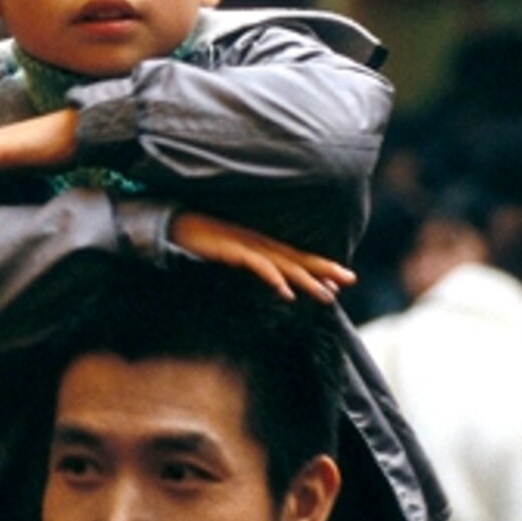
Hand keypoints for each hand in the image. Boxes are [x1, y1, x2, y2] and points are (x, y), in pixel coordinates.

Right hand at [169, 211, 352, 301]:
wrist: (170, 224)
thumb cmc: (197, 240)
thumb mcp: (228, 252)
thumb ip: (248, 263)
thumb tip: (271, 281)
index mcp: (259, 243)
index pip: (296, 256)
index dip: (320, 266)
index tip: (343, 280)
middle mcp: (258, 242)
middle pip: (297, 258)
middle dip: (325, 270)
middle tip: (351, 281)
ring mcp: (245, 246)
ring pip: (284, 264)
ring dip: (306, 280)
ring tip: (327, 296)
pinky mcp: (230, 250)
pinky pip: (256, 266)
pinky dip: (272, 279)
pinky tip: (285, 293)